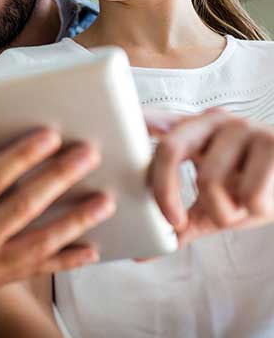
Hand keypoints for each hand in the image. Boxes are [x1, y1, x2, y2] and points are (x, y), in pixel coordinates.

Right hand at [0, 127, 114, 336]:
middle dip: (58, 178)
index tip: (48, 137)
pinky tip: (90, 251)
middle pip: (24, 206)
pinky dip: (65, 262)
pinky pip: (34, 272)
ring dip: (74, 220)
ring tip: (103, 201)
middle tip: (87, 155)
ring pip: (38, 241)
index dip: (22, 157)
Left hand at [147, 107, 273, 244]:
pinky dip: (254, 212)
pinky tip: (264, 202)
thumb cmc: (253, 191)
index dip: (134, 127)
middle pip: (169, 149)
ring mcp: (243, 128)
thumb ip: (181, 221)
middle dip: (166, 193)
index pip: (154, 124)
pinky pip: (248, 193)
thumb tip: (142, 254)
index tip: (117, 144)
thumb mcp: (214, 203)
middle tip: (174, 222)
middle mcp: (214, 120)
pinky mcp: (273, 143)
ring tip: (240, 208)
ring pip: (209, 181)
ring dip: (225, 212)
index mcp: (194, 128)